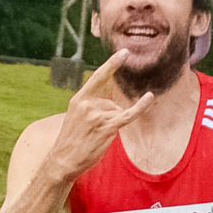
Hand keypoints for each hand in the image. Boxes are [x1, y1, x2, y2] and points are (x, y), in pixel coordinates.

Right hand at [47, 51, 153, 183]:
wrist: (63, 160)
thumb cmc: (71, 141)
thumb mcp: (75, 117)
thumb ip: (91, 107)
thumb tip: (114, 107)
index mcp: (79, 99)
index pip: (98, 77)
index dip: (112, 64)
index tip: (124, 53)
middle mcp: (88, 104)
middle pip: (112, 104)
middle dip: (109, 118)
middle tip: (93, 134)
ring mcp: (97, 116)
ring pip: (117, 114)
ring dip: (112, 126)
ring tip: (95, 138)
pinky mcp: (107, 128)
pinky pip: (128, 115)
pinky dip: (140, 107)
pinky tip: (149, 97)